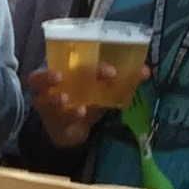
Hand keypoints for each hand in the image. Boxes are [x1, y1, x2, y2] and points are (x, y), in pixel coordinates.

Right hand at [27, 56, 141, 149]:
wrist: (75, 128)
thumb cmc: (86, 99)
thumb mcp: (102, 87)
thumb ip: (121, 79)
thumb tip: (146, 71)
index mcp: (62, 70)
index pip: (63, 60)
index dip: (81, 60)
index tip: (110, 71)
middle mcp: (50, 87)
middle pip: (44, 78)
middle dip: (53, 76)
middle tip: (65, 77)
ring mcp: (47, 106)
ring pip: (42, 101)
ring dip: (53, 99)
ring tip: (65, 98)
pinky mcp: (52, 123)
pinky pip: (56, 119)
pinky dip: (68, 115)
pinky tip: (79, 112)